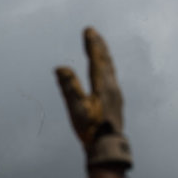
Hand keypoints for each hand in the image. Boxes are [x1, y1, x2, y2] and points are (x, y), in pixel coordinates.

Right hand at [55, 28, 131, 168]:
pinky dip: (106, 68)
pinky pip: (111, 78)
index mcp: (103, 86)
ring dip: (104, 56)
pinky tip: (105, 73)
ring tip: (100, 48)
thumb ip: (69, 87)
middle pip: (106, 62)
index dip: (92, 44)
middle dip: (99, 46)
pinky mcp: (116, 102)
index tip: (88, 30)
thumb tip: (60, 68)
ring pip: (110, 69)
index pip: (97, 60)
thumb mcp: (76, 108)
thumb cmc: (91, 129)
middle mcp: (112, 87)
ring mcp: (116, 95)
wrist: (107, 148)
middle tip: (93, 33)